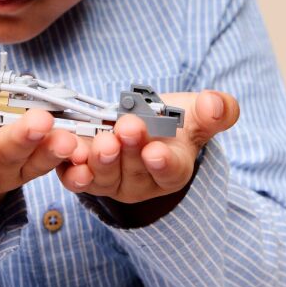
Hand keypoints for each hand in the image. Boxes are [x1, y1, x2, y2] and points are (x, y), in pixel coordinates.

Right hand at [0, 107, 79, 241]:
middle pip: (5, 157)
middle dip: (20, 140)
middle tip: (36, 123)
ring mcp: (18, 166)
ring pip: (38, 159)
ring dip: (55, 148)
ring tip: (69, 136)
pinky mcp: (40, 158)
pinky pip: (61, 156)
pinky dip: (76, 151)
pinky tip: (92, 139)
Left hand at [56, 90, 238, 207]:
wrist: (141, 125)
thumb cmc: (173, 123)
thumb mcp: (197, 113)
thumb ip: (215, 110)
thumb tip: (215, 105)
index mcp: (172, 169)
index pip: (170, 171)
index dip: (163, 163)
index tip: (157, 152)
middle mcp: (142, 181)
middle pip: (135, 170)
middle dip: (131, 149)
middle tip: (128, 127)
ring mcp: (112, 180)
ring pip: (105, 175)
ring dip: (101, 159)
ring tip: (102, 141)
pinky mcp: (86, 175)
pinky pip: (76, 178)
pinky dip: (72, 170)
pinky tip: (71, 157)